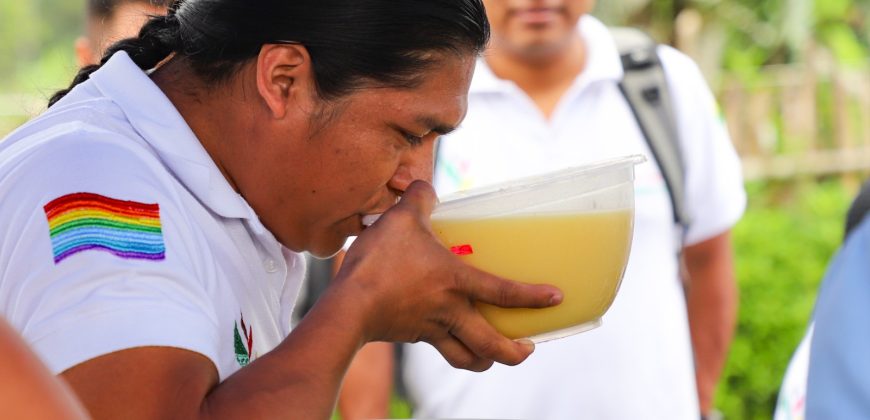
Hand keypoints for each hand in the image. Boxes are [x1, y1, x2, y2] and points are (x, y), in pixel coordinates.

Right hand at [329, 181, 562, 371]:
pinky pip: (439, 348)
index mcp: (456, 282)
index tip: (556, 299)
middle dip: (513, 353)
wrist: (348, 306)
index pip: (503, 292)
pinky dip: (452, 349)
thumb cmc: (379, 262)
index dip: (532, 297)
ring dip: (484, 360)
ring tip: (492, 355)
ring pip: (466, 357)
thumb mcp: (401, 219)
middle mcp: (449, 311)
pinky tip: (447, 337)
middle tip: (527, 349)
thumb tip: (425, 186)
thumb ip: (419, 198)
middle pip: (490, 345)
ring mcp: (430, 328)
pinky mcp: (411, 336)